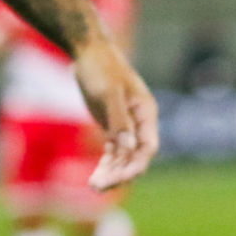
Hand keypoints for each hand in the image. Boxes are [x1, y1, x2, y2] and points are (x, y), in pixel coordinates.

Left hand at [73, 34, 159, 189]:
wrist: (88, 49)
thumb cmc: (100, 66)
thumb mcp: (108, 93)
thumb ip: (119, 120)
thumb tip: (128, 147)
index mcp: (146, 113)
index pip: (148, 146)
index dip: (137, 163)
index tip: (122, 176)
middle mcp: (139, 123)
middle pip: (135, 156)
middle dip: (120, 173)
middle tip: (100, 186)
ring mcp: (126, 126)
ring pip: (123, 157)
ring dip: (111, 173)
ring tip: (94, 186)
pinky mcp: (112, 127)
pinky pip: (112, 152)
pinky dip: (105, 165)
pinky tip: (96, 177)